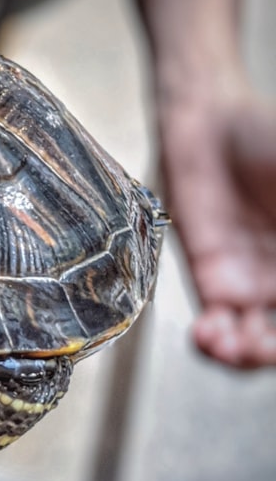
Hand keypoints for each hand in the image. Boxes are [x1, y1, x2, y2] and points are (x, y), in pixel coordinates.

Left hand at [158, 76, 275, 367]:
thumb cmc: (272, 139)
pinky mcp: (211, 279)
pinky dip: (214, 342)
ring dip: (246, 358)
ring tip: (233, 346)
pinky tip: (209, 335)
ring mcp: (255, 284)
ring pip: (256, 345)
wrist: (212, 122)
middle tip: (267, 346)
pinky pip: (216, 326)